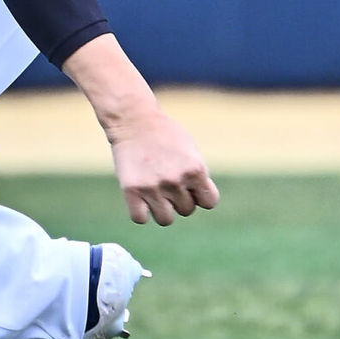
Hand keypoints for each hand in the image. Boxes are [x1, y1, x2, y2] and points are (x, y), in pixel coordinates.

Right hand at [107, 107, 218, 225]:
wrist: (134, 120)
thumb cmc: (165, 134)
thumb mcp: (190, 151)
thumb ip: (198, 176)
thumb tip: (199, 202)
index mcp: (195, 169)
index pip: (209, 202)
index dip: (199, 195)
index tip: (190, 185)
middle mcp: (176, 180)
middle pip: (186, 210)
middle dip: (179, 198)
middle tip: (166, 178)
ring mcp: (153, 187)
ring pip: (165, 219)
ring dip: (161, 208)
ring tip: (154, 190)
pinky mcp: (131, 190)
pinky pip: (139, 218)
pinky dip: (140, 211)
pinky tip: (139, 196)